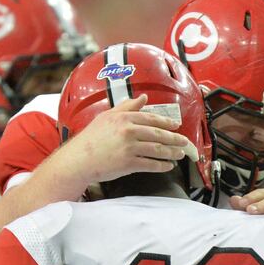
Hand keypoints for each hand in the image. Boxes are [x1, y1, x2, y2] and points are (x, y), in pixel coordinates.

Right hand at [58, 94, 189, 184]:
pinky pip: (150, 164)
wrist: (79, 159)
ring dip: (171, 153)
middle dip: (175, 139)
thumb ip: (126, 107)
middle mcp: (128, 131)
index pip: (152, 118)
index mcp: (124, 118)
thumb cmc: (91, 138)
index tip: (176, 126)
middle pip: (159, 134)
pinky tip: (168, 166)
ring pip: (157, 150)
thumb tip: (143, 98)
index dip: (167, 122)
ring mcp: (129, 148)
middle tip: (184, 142)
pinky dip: (161, 166)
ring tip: (179, 154)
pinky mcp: (128, 163)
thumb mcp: (107, 117)